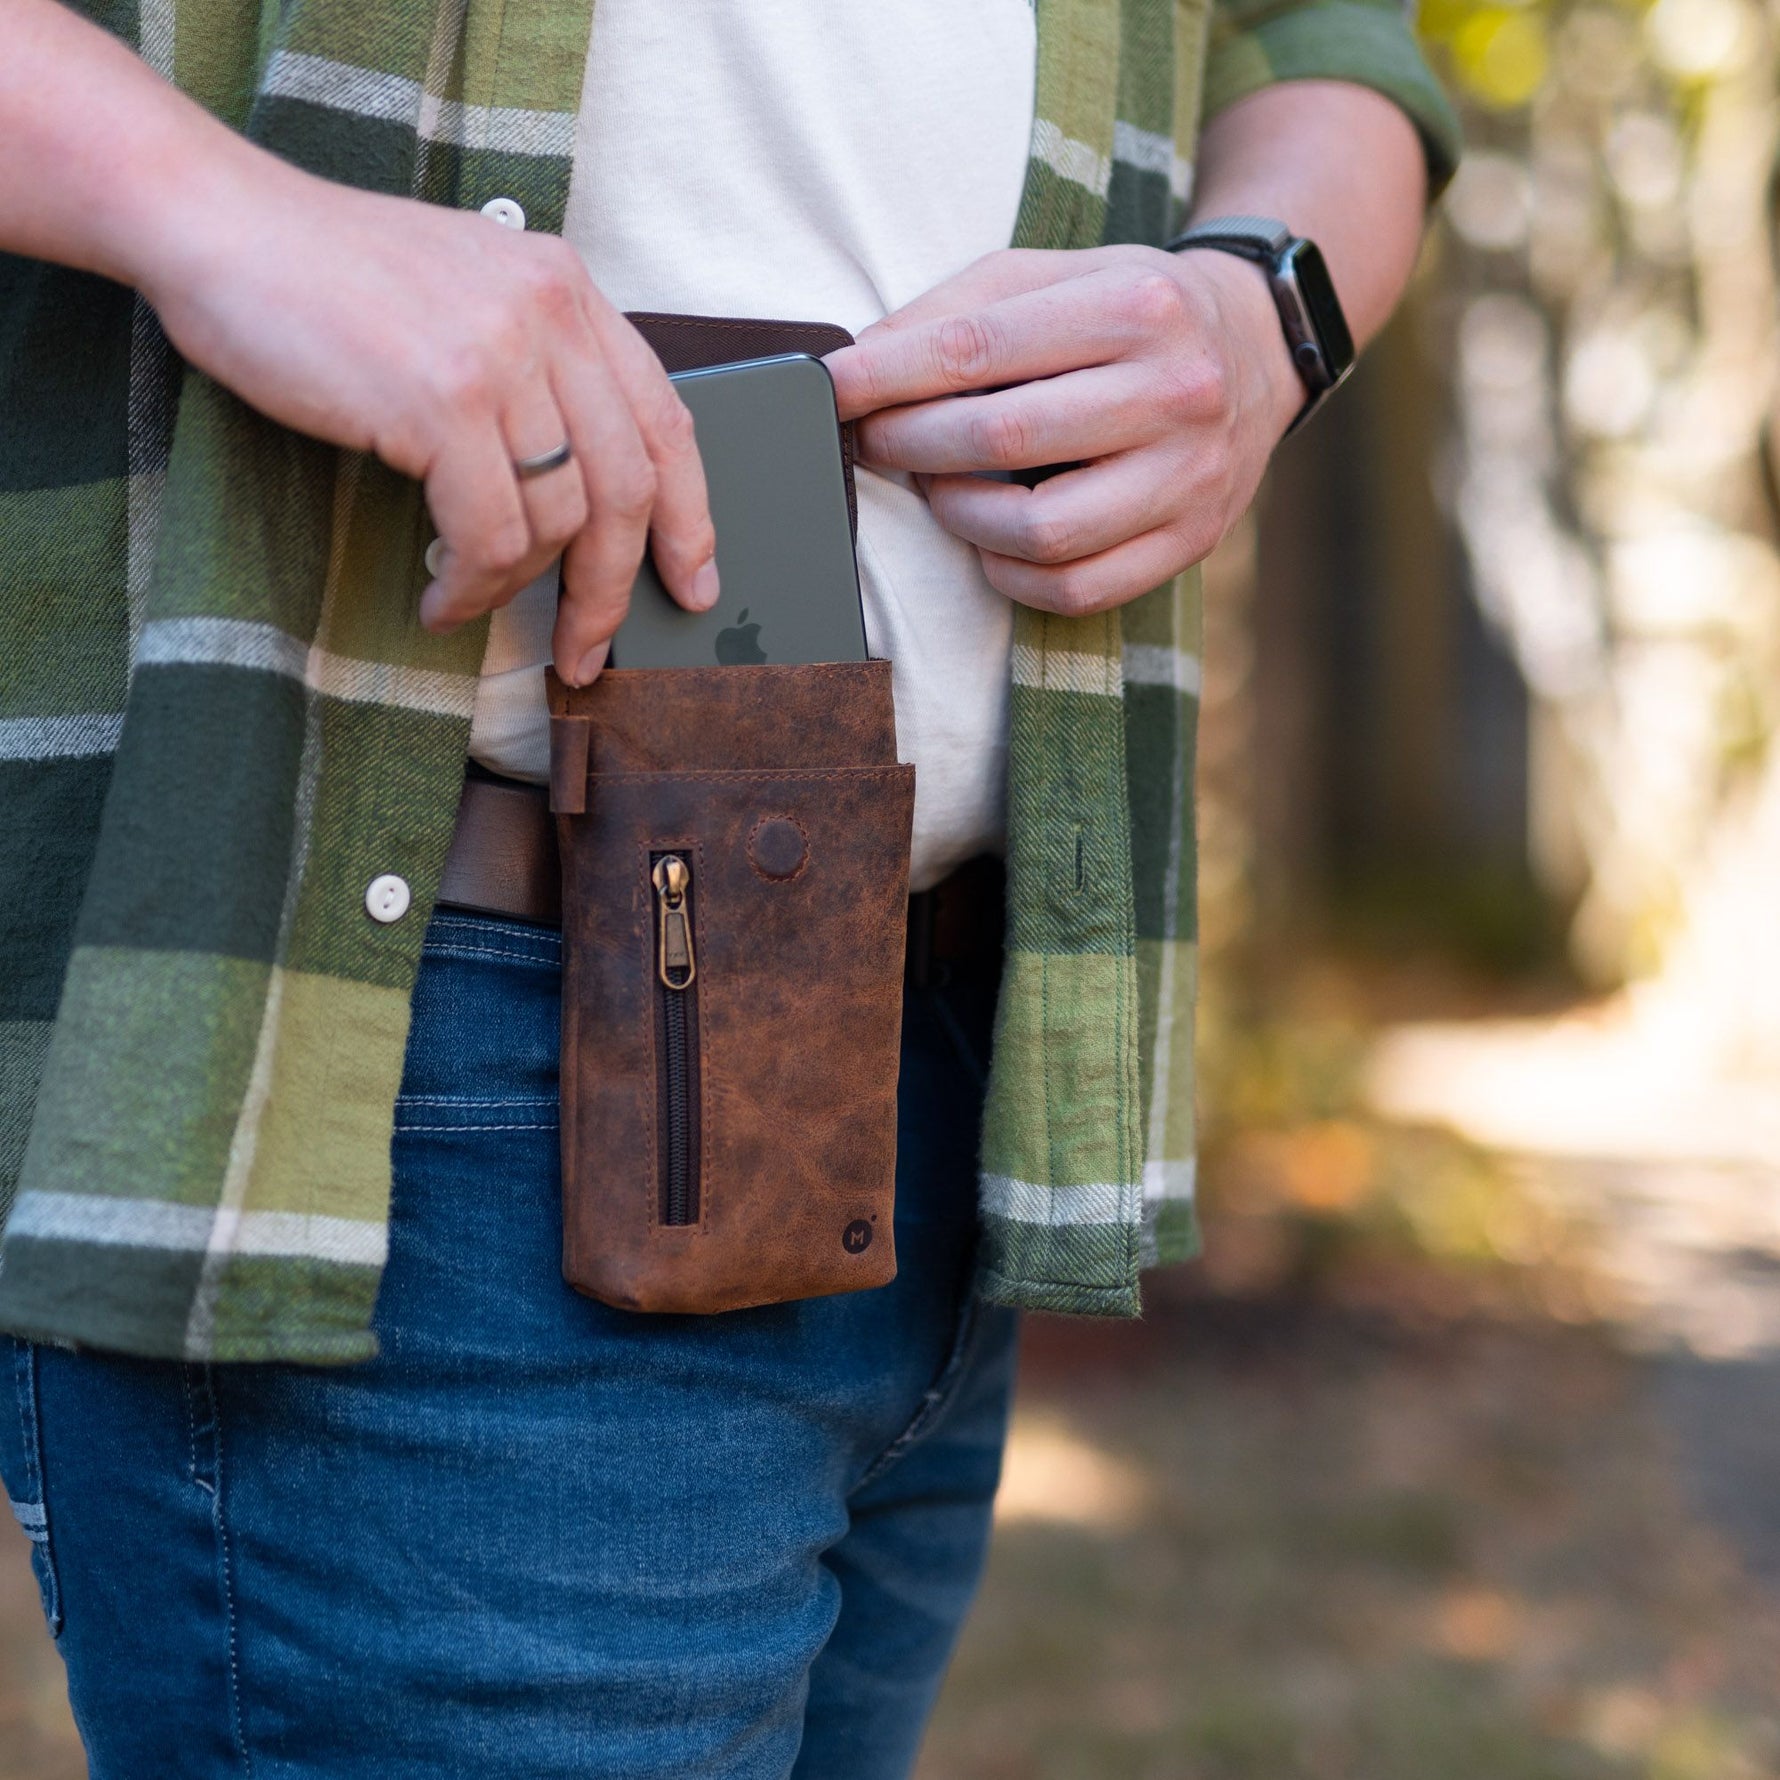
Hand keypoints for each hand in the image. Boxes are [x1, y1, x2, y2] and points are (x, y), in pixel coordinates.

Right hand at [134, 147, 716, 683]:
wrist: (216, 223)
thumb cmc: (326, 278)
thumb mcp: (463, 295)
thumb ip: (532, 366)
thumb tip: (573, 494)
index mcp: (567, 288)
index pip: (666, 419)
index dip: (690, 516)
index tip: (692, 583)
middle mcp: (551, 313)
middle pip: (629, 486)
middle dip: (613, 589)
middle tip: (587, 651)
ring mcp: (500, 354)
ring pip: (560, 520)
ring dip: (518, 591)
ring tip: (469, 604)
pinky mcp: (443, 399)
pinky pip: (491, 533)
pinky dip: (471, 587)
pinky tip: (439, 599)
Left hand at [824, 245, 1304, 615]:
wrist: (1256, 351)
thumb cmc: (1130, 311)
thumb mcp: (1057, 274)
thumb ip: (960, 309)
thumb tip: (861, 364)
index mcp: (1136, 305)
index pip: (977, 349)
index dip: (886, 377)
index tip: (828, 389)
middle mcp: (1176, 391)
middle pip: (1001, 437)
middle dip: (910, 443)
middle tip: (872, 440)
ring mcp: (1189, 476)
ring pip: (1038, 531)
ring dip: (959, 514)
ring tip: (940, 485)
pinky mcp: (1191, 540)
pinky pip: (1076, 588)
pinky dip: (1010, 574)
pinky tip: (990, 541)